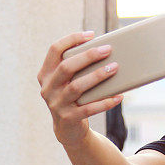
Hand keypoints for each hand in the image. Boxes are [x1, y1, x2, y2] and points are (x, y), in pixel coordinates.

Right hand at [37, 31, 122, 146]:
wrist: (67, 129)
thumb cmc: (72, 96)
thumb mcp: (67, 80)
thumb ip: (76, 66)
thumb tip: (102, 48)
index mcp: (45, 74)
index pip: (54, 50)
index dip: (72, 39)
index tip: (91, 35)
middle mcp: (47, 88)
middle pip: (66, 67)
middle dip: (88, 56)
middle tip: (107, 50)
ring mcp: (56, 104)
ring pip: (77, 87)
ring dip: (97, 76)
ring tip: (114, 68)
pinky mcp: (68, 118)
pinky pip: (89, 108)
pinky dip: (105, 101)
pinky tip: (118, 96)